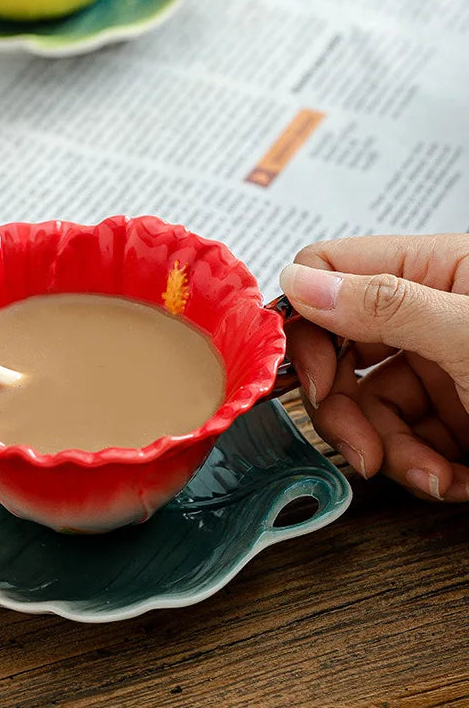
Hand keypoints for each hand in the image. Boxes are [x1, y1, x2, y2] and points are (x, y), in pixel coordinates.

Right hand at [280, 234, 468, 501]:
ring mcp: (439, 364)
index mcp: (432, 270)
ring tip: (429, 475)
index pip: (331, 273)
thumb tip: (297, 282)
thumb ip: (386, 304)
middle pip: (338, 349)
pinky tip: (453, 479)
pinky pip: (405, 436)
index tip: (308, 378)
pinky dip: (421, 467)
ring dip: (389, 450)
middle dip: (343, 408)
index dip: (306, 325)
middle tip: (359, 447)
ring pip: (367, 403)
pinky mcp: (453, 410)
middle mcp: (427, 313)